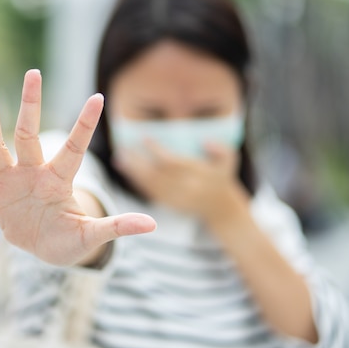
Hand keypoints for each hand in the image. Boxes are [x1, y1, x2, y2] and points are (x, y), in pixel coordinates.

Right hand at [0, 69, 155, 265]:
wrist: (45, 247)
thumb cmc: (70, 239)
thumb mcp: (91, 235)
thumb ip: (116, 227)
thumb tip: (153, 226)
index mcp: (59, 180)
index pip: (74, 148)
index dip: (84, 125)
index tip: (99, 97)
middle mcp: (33, 173)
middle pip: (29, 134)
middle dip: (32, 105)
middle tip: (34, 72)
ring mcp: (9, 182)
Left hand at [114, 139, 248, 225]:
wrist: (221, 210)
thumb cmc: (221, 178)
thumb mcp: (228, 162)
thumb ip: (221, 150)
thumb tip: (206, 141)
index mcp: (199, 176)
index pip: (173, 163)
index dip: (157, 150)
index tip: (143, 138)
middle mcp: (185, 189)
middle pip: (157, 175)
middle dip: (138, 162)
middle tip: (123, 150)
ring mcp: (176, 199)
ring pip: (150, 185)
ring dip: (133, 173)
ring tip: (120, 159)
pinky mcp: (169, 205)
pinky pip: (150, 193)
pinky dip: (138, 182)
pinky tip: (127, 171)